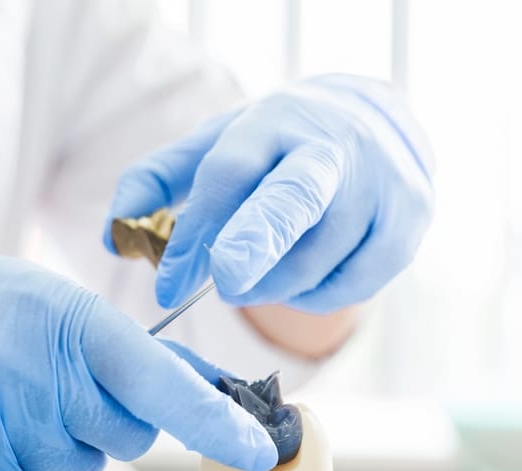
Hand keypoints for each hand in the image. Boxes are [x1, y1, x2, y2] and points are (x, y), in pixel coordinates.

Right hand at [0, 238, 276, 470]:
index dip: (216, 422)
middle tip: (57, 379)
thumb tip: (209, 389)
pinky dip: (17, 464)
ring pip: (77, 466)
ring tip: (12, 394)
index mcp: (73, 325)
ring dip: (58, 440)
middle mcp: (36, 377)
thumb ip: (133, 353)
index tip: (259, 448)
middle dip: (108, 416)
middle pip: (126, 437)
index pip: (162, 386)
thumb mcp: (61, 304)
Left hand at [106, 74, 433, 313]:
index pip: (228, 177)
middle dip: (257, 241)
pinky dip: (313, 296)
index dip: (196, 234)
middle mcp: (334, 150)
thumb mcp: (215, 146)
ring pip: (316, 263)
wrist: (375, 125)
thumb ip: (158, 183)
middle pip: (293, 200)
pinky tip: (298, 278)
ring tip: (254, 276)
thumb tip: (112, 238)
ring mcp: (381, 188)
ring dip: (270, 287)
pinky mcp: (408, 228)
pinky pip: (350, 288)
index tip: (168, 286)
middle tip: (228, 281)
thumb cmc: (277, 146)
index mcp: (275, 123)